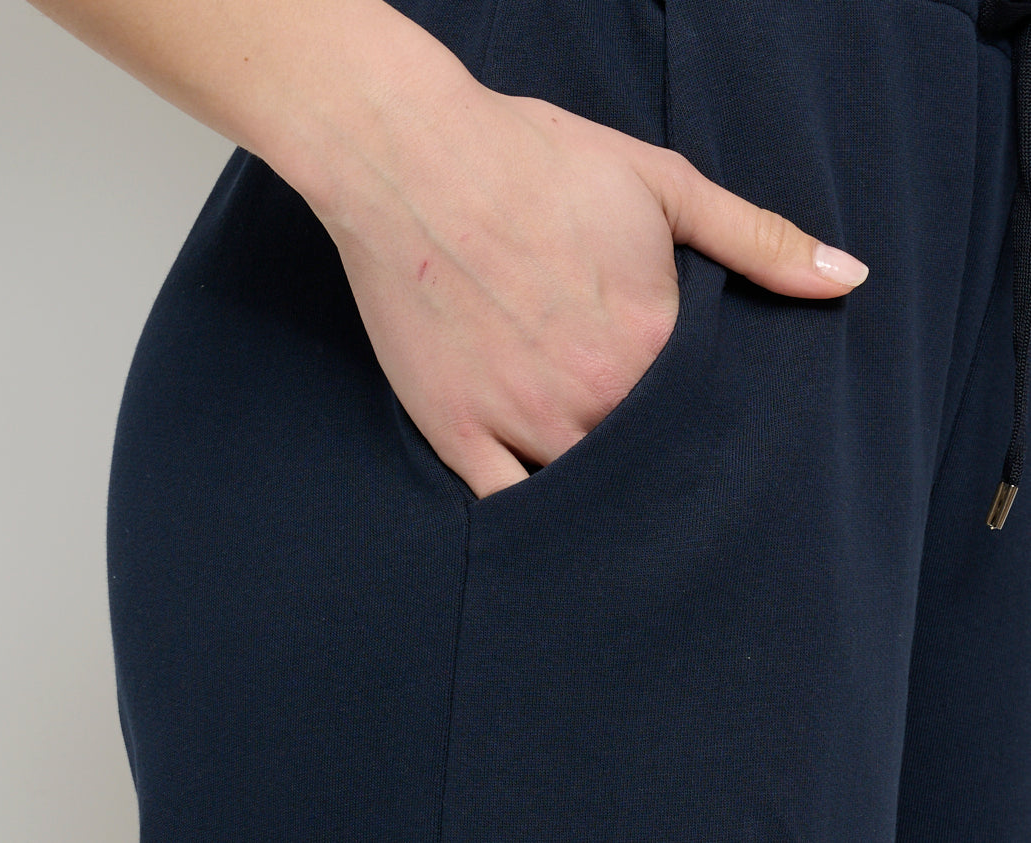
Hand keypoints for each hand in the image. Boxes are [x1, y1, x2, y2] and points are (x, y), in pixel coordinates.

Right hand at [320, 84, 866, 498]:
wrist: (409, 154)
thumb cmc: (531, 159)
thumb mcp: (661, 183)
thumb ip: (757, 240)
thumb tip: (848, 277)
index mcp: (650, 341)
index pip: (710, 418)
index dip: (714, 425)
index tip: (715, 433)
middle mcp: (591, 395)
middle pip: (651, 465)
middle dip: (667, 469)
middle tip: (667, 470)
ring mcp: (518, 418)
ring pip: (585, 494)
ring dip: (608, 498)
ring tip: (623, 505)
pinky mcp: (453, 427)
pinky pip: (504, 504)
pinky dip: (532, 518)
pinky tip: (553, 522)